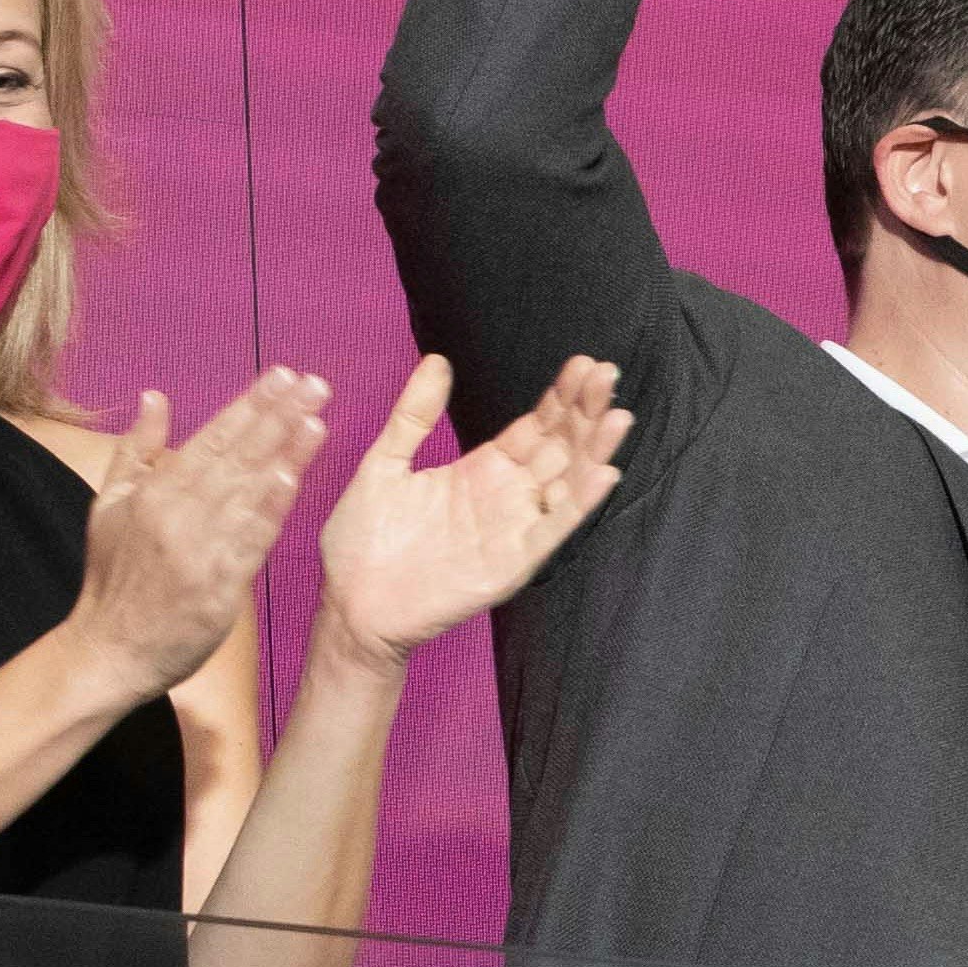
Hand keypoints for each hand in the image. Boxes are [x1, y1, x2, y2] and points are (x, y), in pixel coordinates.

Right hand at [65, 368, 324, 706]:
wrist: (109, 650)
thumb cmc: (112, 578)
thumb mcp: (109, 505)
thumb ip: (136, 450)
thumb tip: (155, 397)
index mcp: (153, 493)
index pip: (212, 438)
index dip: (250, 404)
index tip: (282, 375)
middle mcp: (177, 515)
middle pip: (237, 457)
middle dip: (279, 416)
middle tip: (316, 384)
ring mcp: (198, 551)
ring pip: (248, 493)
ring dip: (285, 454)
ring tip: (317, 420)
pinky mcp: (217, 587)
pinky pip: (251, 541)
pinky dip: (272, 509)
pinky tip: (295, 479)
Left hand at [316, 355, 630, 665]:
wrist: (349, 605)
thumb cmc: (362, 542)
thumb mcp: (384, 463)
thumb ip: (414, 415)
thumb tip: (437, 361)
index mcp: (481, 471)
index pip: (535, 427)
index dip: (560, 398)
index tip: (583, 364)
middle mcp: (505, 497)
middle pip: (559, 448)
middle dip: (585, 413)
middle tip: (607, 374)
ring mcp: (511, 529)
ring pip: (566, 483)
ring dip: (594, 451)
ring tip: (618, 416)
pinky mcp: (511, 563)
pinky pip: (552, 529)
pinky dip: (579, 503)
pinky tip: (602, 473)